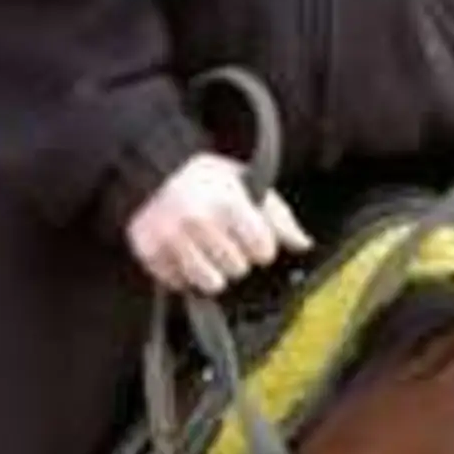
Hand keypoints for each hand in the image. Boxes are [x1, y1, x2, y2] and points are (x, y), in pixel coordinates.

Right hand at [123, 152, 311, 295]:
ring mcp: (171, 238)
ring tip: (206, 248)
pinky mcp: (151, 252)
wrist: (152, 170)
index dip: (262, 245)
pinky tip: (184, 251)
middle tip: (224, 238)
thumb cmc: (205, 177)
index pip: (263, 251)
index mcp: (227, 202)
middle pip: (238, 269)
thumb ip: (277, 215)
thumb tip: (303, 244)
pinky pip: (180, 283)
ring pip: (211, 283)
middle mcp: (198, 221)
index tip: (251, 235)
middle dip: (236, 257)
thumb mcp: (245, 183)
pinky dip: (184, 273)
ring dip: (213, 270)